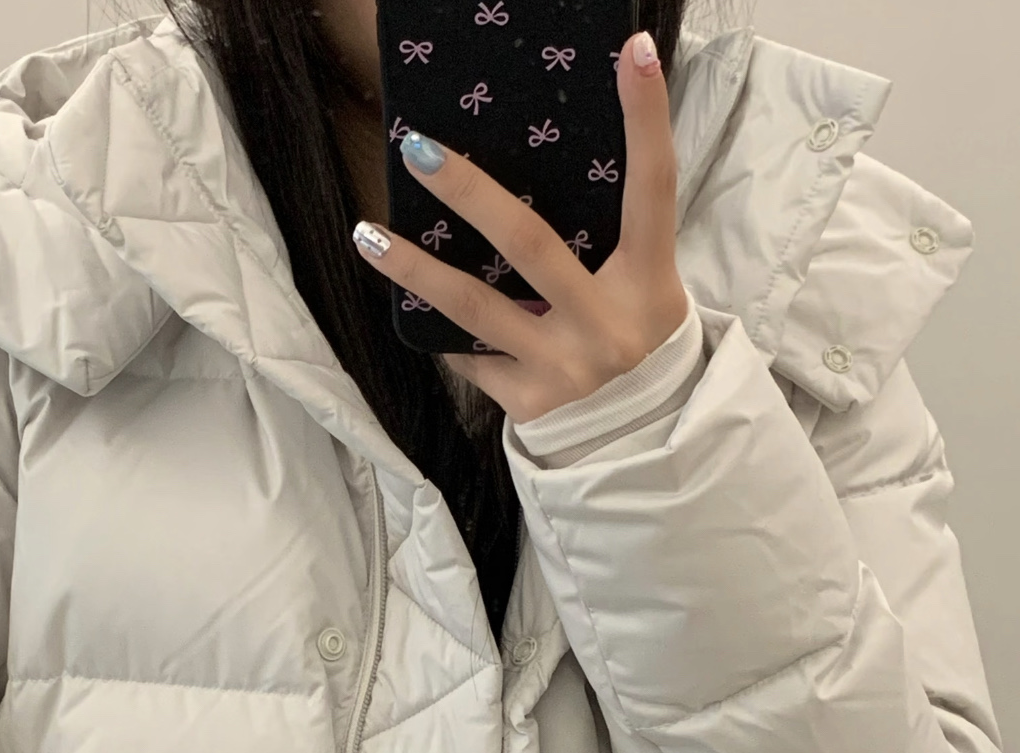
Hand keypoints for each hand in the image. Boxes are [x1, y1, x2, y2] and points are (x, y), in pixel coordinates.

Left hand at [350, 30, 686, 422]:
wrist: (639, 434)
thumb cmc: (631, 334)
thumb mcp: (642, 283)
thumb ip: (606, 234)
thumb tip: (540, 159)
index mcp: (647, 280)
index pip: (652, 188)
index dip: (646, 120)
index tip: (634, 52)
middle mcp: (606, 325)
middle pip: (531, 244)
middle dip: (470, 194)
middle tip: (418, 151)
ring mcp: (564, 368)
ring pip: (474, 308)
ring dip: (414, 269)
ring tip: (366, 234)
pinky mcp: (528, 403)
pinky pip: (471, 355)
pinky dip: (444, 330)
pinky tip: (410, 303)